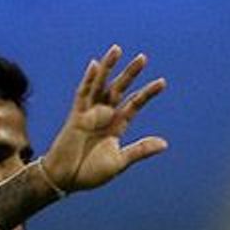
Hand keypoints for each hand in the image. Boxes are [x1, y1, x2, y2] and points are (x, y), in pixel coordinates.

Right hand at [36, 45, 168, 193]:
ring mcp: (89, 114)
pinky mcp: (75, 116)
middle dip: (130, 74)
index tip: (162, 82)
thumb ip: (140, 150)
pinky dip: (88, 80)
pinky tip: (95, 65)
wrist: (64, 179)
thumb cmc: (89, 173)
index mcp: (116, 126)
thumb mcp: (119, 161)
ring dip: (108, 68)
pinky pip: (82, 94)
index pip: (134, 104)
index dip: (147, 93)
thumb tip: (165, 143)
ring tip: (117, 50)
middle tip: (143, 58)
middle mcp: (104, 116)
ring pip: (100, 86)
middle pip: (118, 89)